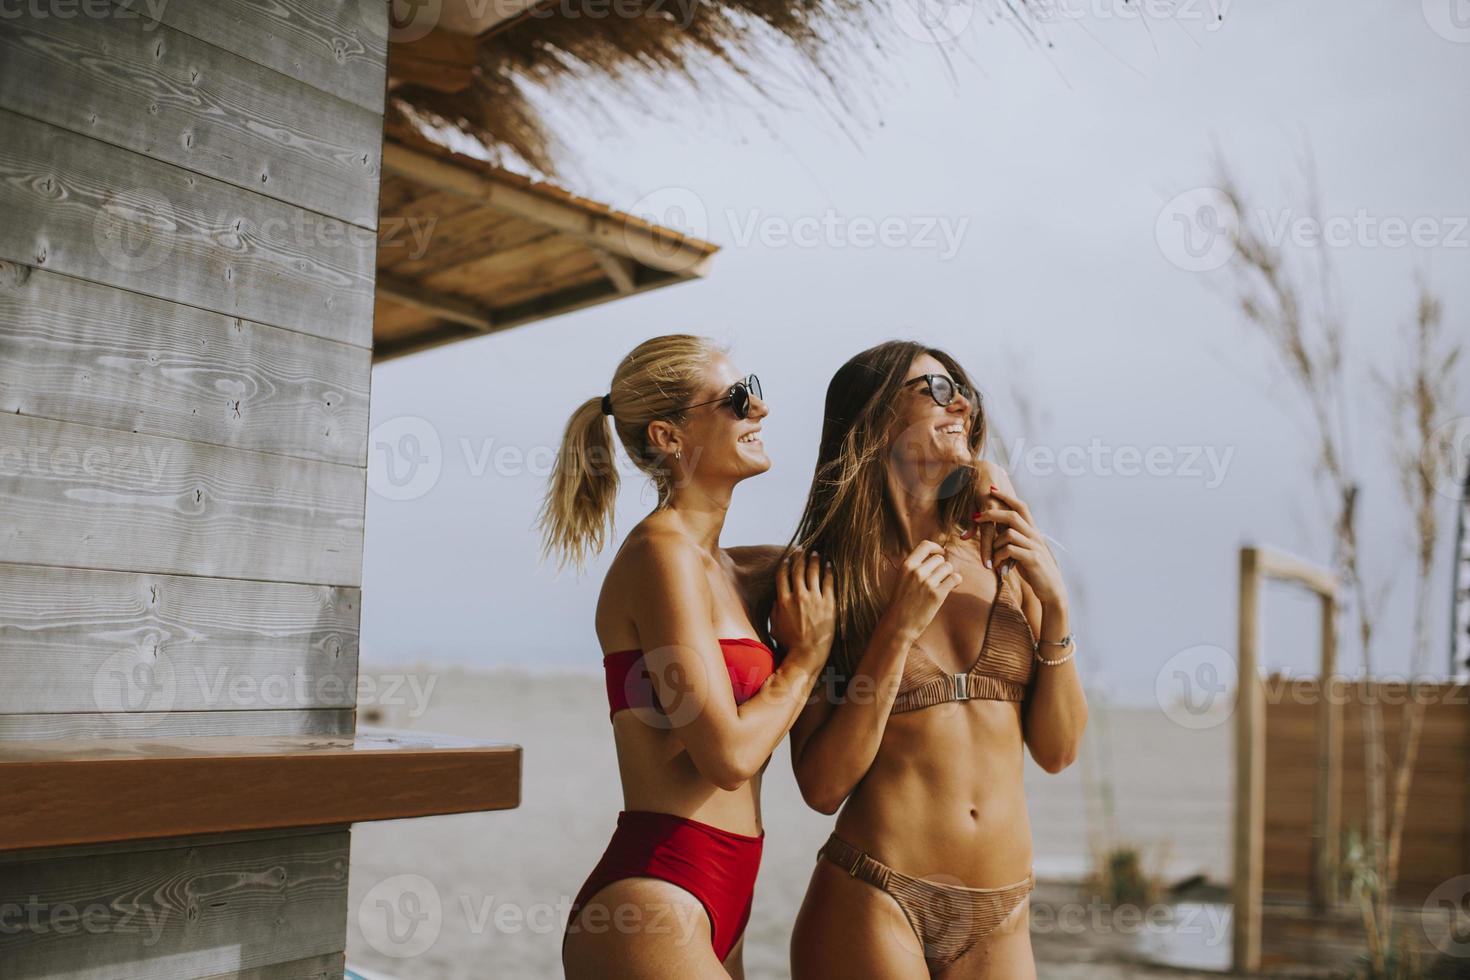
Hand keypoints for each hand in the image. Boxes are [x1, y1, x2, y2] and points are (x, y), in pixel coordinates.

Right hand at [770, 550, 835, 659]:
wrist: (807, 654)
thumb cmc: (789, 644)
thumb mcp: (774, 628)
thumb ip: (774, 611)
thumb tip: (776, 600)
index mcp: (783, 601)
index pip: (782, 576)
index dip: (785, 564)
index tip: (788, 558)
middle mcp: (798, 596)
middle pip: (798, 570)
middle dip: (799, 557)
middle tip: (802, 549)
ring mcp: (814, 599)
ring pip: (813, 572)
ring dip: (814, 560)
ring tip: (816, 553)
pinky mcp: (828, 603)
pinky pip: (828, 582)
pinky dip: (828, 571)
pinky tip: (829, 565)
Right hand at [882, 540, 962, 639]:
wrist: (898, 625)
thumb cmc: (901, 603)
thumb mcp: (902, 579)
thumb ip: (915, 567)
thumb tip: (937, 556)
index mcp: (906, 566)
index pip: (925, 545)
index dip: (936, 547)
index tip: (940, 552)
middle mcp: (916, 571)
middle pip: (940, 559)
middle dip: (942, 567)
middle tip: (939, 578)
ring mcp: (927, 583)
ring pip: (948, 567)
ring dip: (948, 575)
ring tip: (943, 584)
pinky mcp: (937, 594)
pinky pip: (955, 578)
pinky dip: (956, 581)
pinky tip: (952, 587)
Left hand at [973, 484, 1067, 608]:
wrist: (1051, 590)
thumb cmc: (1035, 570)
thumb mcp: (1023, 552)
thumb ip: (1014, 541)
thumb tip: (998, 532)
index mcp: (1033, 531)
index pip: (1021, 506)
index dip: (1006, 497)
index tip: (992, 489)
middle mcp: (1035, 535)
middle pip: (1012, 515)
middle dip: (992, 513)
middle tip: (976, 516)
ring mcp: (1034, 546)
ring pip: (1008, 533)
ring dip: (994, 543)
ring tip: (991, 556)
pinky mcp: (1032, 559)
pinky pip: (1009, 550)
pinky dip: (999, 556)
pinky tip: (998, 566)